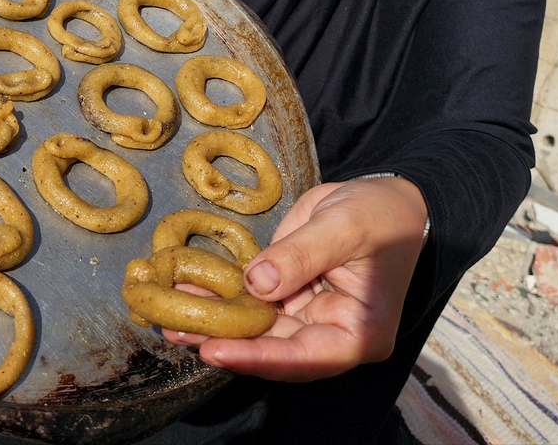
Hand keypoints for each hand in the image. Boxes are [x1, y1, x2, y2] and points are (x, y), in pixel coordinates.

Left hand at [163, 176, 427, 381]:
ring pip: (257, 331)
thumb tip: (256, 284)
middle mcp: (332, 335)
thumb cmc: (380, 215)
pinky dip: (223, 299)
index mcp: (359, 332)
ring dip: (214, 322)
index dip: (258, 358)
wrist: (389, 200)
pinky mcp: (290, 296)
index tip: (216, 351)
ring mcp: (309, 318)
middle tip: (175, 329)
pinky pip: (253, 304)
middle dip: (223, 341)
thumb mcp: (343, 226)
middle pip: (273, 350)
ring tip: (168, 315)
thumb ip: (300, 255)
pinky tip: (189, 291)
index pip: (304, 357)